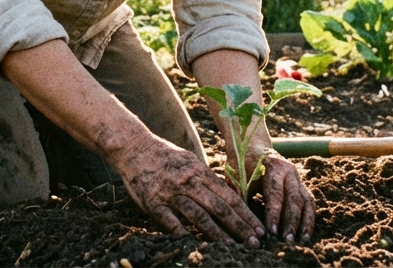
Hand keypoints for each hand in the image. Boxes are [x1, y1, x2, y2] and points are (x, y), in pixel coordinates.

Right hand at [113, 134, 263, 245]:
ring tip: (231, 247)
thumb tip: (226, 196)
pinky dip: (180, 230)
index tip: (259, 228)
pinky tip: (191, 242)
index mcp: (200, 172)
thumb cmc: (164, 156)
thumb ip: (206, 179)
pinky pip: (168, 219)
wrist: (133, 146)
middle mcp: (188, 181)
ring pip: (198, 215)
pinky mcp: (152, 201)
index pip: (229, 196)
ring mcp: (170, 192)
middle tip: (254, 242)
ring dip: (217, 233)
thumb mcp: (189, 161)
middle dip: (239, 226)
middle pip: (219, 207)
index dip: (246, 214)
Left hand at [249, 149, 314, 243]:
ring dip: (304, 222)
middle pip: (294, 199)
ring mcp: (297, 177)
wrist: (254, 146)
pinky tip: (305, 234)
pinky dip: (309, 218)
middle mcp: (289, 171)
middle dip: (291, 222)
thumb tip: (242, 222)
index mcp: (272, 166)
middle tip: (287, 241)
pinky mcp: (301, 185)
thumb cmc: (242, 163)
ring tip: (301, 241)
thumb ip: (240, 195)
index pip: (275, 193)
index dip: (274, 213)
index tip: (271, 232)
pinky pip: (309, 202)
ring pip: (306, 201)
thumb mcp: (237, 176)